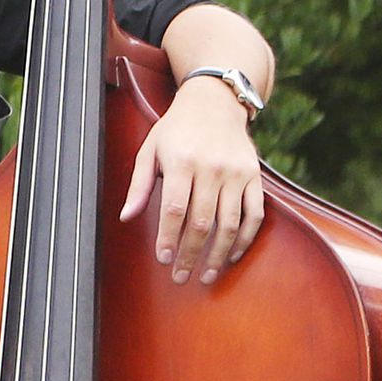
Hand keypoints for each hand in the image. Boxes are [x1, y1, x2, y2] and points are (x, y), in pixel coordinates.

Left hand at [121, 82, 268, 283]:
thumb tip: (126, 217)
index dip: (168, 237)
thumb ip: (139, 185)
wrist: (215, 103)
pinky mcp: (255, 177)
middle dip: (190, 254)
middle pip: (202, 222)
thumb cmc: (175, 130)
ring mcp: (237, 174)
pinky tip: (231, 255)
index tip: (163, 259)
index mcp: (181, 162)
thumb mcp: (149, 149)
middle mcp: (212, 168)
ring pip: (230, 224)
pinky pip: (254, 215)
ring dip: (218, 254)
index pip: (175, 208)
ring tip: (206, 275)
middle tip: (180, 277)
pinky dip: (244, 239)